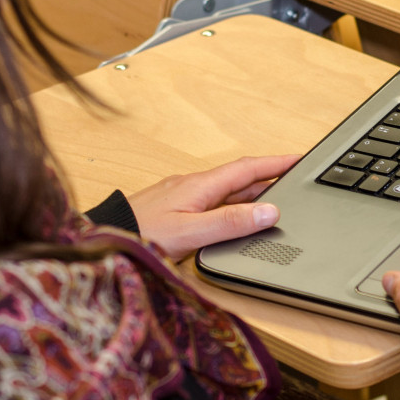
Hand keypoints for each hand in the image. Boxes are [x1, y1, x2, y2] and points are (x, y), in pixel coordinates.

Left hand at [126, 155, 297, 260]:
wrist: (99, 240)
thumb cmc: (137, 236)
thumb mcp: (190, 232)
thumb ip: (230, 223)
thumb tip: (269, 211)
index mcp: (199, 186)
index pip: (247, 168)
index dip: (276, 163)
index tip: (300, 159)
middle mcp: (192, 186)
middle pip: (239, 178)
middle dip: (269, 176)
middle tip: (295, 178)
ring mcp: (182, 197)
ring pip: (225, 190)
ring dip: (251, 191)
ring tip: (275, 197)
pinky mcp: (173, 210)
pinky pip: (212, 201)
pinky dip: (232, 204)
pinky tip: (234, 216)